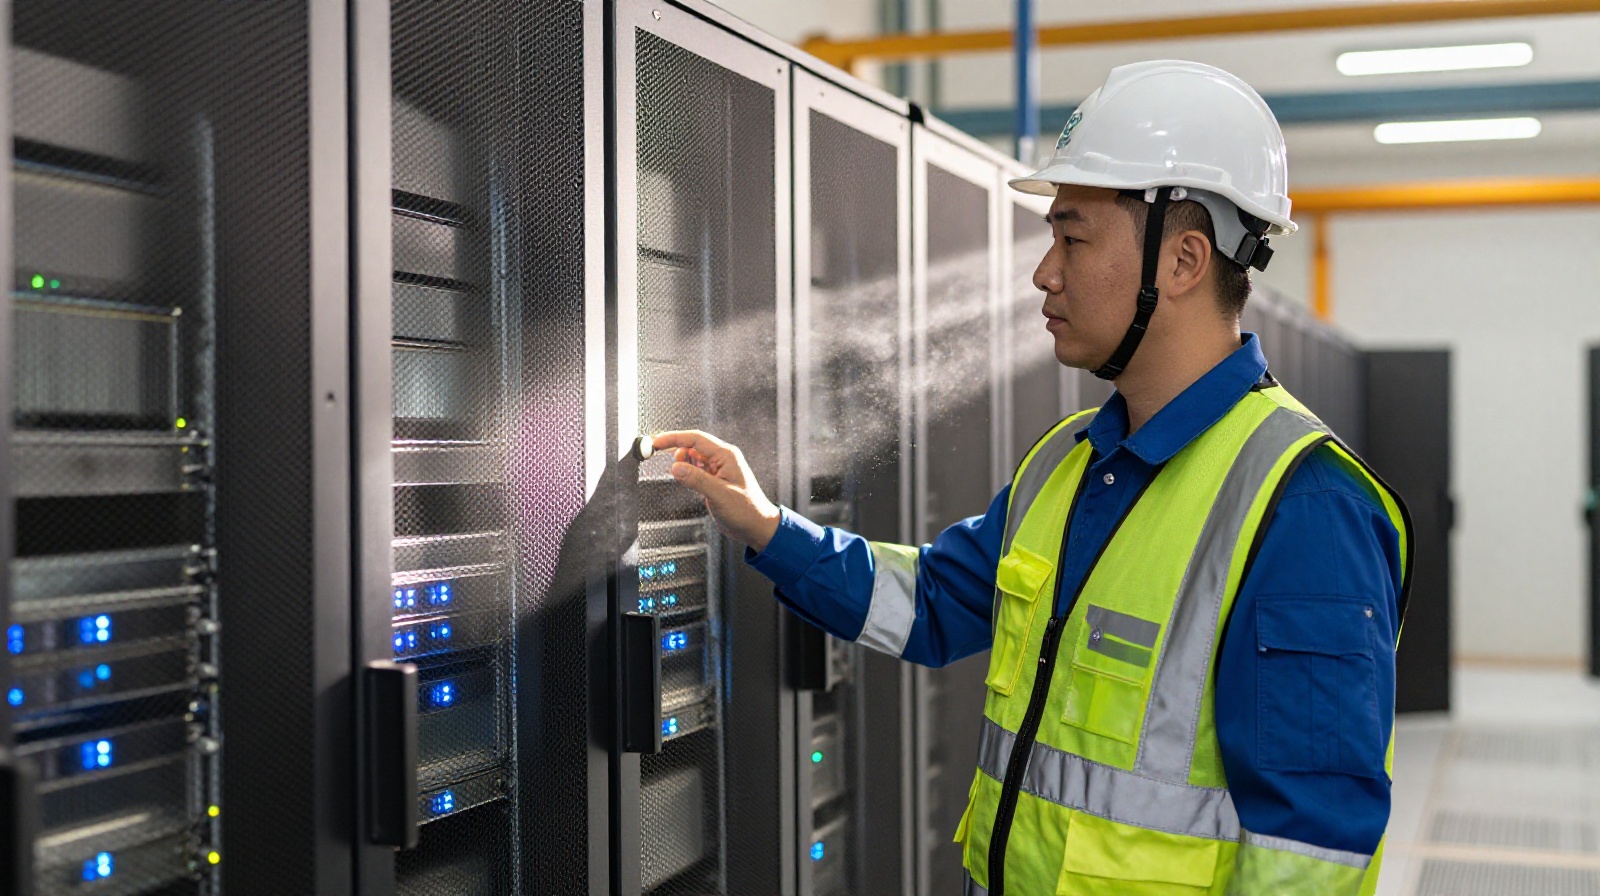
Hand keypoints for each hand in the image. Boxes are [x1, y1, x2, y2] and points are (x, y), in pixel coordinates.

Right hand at [647, 430, 781, 551]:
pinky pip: (695, 469)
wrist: (756, 527)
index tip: (657, 441)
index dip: (674, 438)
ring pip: (692, 457)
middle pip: (692, 444)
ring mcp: (717, 469)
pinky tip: (682, 478)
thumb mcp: (720, 494)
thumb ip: (697, 480)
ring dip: (680, 461)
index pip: (695, 439)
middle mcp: (722, 459)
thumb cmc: (747, 511)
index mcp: (726, 455)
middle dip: (674, 447)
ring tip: (676, 473)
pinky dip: (685, 471)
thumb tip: (676, 467)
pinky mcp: (713, 480)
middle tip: (655, 451)